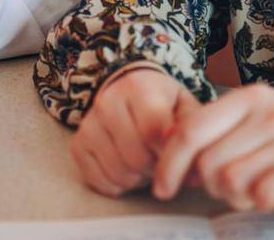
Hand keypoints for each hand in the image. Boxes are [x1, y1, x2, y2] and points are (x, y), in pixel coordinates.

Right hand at [71, 65, 199, 196]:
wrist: (127, 89)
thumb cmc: (162, 102)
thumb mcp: (184, 106)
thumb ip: (193, 134)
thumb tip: (195, 175)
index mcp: (138, 87)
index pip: (153, 131)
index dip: (169, 153)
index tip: (179, 156)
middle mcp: (107, 102)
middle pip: (136, 157)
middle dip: (156, 168)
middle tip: (162, 159)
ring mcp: (89, 124)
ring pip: (118, 172)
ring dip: (138, 178)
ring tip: (147, 162)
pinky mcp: (77, 144)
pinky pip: (98, 181)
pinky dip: (118, 184)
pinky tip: (128, 168)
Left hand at [151, 83, 273, 212]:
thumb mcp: (260, 124)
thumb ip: (220, 135)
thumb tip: (171, 162)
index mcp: (250, 98)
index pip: (190, 130)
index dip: (168, 164)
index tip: (164, 189)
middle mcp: (270, 113)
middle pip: (207, 163)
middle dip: (211, 186)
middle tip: (233, 190)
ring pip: (232, 180)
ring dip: (236, 197)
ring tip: (257, 191)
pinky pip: (266, 191)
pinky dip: (261, 200)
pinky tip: (272, 197)